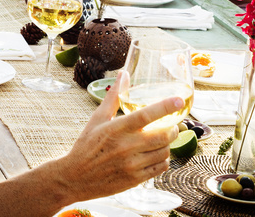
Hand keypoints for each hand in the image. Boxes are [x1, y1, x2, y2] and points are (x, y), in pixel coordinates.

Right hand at [60, 71, 181, 198]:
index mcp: (117, 129)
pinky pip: (160, 168)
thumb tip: (123, 74)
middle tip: (171, 125)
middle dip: (172, 128)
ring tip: (161, 140)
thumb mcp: (97, 119)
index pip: (146, 115)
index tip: (179, 100)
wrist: (74, 179)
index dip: (165, 107)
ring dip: (167, 144)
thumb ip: (114, 97)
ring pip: (164, 152)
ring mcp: (132, 165)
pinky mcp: (135, 180)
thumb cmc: (86, 146)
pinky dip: (163, 160)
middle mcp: (126, 147)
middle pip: (162, 136)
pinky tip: (156, 154)